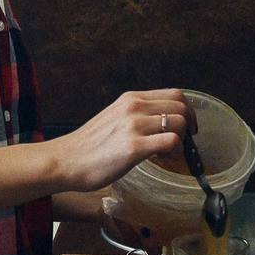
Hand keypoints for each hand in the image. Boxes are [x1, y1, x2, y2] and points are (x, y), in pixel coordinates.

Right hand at [47, 89, 189, 192]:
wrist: (65, 161)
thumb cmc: (88, 146)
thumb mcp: (114, 119)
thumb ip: (136, 117)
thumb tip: (160, 126)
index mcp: (130, 99)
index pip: (174, 94)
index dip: (187, 110)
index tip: (187, 126)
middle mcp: (133, 107)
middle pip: (181, 106)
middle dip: (189, 125)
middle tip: (184, 142)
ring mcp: (133, 125)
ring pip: (179, 122)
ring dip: (182, 140)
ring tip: (170, 153)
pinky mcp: (133, 147)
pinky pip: (171, 141)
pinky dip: (176, 151)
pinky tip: (165, 158)